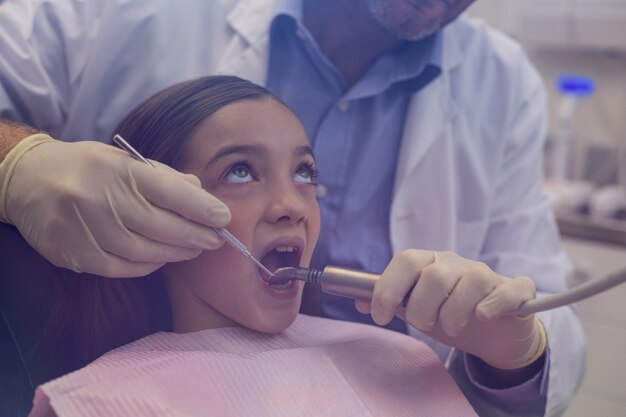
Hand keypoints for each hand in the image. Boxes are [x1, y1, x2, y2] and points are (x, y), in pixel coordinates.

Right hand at [2, 135, 230, 276]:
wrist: (26, 180)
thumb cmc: (86, 168)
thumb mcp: (122, 160)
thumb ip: (162, 176)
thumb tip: (201, 193)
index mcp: (116, 169)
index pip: (169, 191)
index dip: (201, 207)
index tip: (223, 217)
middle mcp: (99, 198)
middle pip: (162, 226)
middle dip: (197, 235)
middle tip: (216, 239)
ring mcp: (84, 229)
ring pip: (145, 251)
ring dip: (177, 252)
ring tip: (194, 249)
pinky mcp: (73, 254)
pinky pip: (122, 267)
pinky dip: (149, 264)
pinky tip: (162, 257)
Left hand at [355, 249, 545, 369]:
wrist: (494, 332)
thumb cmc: (450, 315)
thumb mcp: (417, 310)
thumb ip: (392, 303)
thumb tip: (358, 301)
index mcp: (430, 263)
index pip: (406, 260)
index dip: (388, 288)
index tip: (380, 316)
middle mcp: (457, 264)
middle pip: (434, 275)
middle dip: (421, 308)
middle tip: (423, 324)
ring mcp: (488, 275)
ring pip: (470, 281)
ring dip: (454, 313)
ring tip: (451, 328)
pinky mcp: (515, 291)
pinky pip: (508, 290)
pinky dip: (494, 304)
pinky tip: (483, 317)